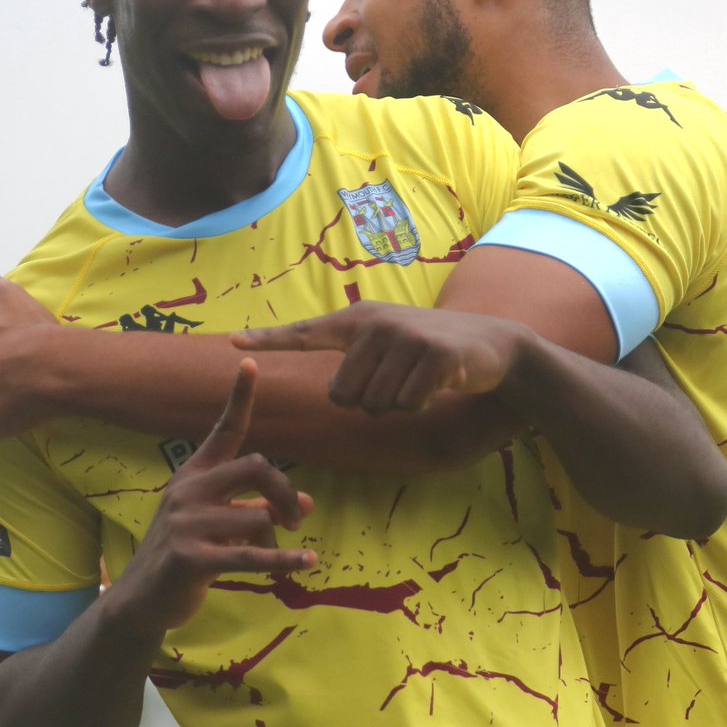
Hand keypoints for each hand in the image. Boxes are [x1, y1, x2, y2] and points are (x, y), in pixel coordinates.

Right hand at [104, 359, 315, 632]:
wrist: (142, 601)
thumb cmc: (188, 555)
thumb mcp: (222, 523)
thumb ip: (260, 507)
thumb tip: (306, 502)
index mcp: (195, 474)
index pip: (223, 428)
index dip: (239, 396)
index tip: (250, 362)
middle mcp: (188, 490)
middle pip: (256, 467)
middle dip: (284, 490)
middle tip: (297, 517)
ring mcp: (186, 523)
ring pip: (257, 517)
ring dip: (278, 539)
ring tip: (282, 555)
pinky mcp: (191, 558)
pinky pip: (250, 554)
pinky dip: (284, 560)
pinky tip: (305, 562)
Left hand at [233, 302, 531, 413]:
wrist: (492, 344)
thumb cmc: (432, 349)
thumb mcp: (390, 343)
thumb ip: (358, 360)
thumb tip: (336, 396)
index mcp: (359, 320)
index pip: (306, 333)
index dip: (269, 340)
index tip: (233, 343)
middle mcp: (377, 324)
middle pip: (342, 396)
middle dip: (367, 402)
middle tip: (397, 381)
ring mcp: (406, 338)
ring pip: (374, 405)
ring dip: (396, 405)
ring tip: (418, 379)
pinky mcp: (435, 357)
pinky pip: (406, 406)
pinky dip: (420, 404)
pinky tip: (437, 383)